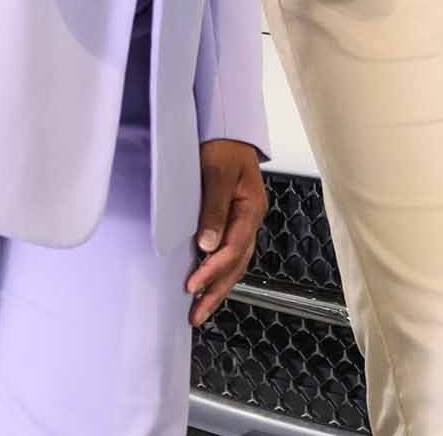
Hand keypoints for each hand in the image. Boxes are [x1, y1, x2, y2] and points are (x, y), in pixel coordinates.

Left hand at [187, 139, 266, 327]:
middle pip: (237, 263)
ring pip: (235, 262)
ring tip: (198, 310)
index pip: (234, 248)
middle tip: (195, 315)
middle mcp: (250, 218)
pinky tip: (205, 284)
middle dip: (216, 291)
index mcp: (251, 208)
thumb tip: (208, 246)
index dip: (213, 270)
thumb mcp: (217, 171)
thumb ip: (214, 208)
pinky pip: (229, 252)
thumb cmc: (223, 145)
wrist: (227, 128)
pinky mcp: (232, 220)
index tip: (191, 286)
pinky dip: (217, 272)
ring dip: (217, 287)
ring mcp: (243, 220)